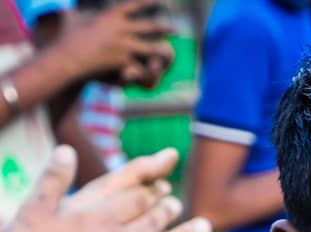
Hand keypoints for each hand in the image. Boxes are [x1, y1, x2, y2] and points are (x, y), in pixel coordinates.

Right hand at [59, 0, 173, 83]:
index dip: (148, 3)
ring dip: (162, 51)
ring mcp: (124, 45)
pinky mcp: (124, 61)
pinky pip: (142, 66)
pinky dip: (148, 70)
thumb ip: (69, 11)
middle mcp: (120, 28)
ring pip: (151, 48)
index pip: (134, 6)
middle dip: (164, 28)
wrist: (68, 58)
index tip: (161, 1)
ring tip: (171, 53)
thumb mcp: (69, 19)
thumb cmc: (67, 39)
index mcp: (110, 16)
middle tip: (176, 30)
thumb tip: (62, 6)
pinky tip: (157, 72)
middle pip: (149, 27)